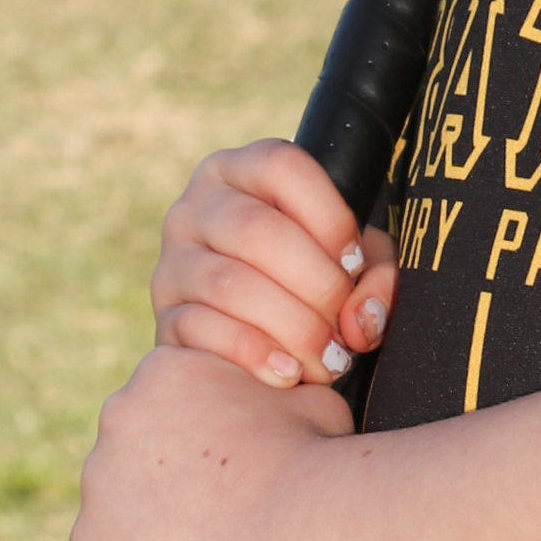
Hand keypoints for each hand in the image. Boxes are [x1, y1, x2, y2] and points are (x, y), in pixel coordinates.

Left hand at [71, 346, 346, 540]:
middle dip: (169, 479)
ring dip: (152, 523)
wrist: (291, 523)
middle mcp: (116, 415)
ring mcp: (96, 480)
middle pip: (136, 453)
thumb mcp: (310, 399)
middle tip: (218, 509)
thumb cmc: (310, 457)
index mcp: (163, 370)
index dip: (201, 439)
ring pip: (119, 507)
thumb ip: (279, 395)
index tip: (229, 467)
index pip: (167, 405)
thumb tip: (290, 400)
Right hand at [150, 140, 397, 390]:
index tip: (355, 263)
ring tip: (328, 359)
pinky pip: (202, 329)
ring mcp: (173, 261)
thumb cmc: (312, 282)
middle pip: (256, 230)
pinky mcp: (164, 316)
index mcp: (242, 172)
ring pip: (230, 284)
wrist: (258, 338)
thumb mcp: (353, 263)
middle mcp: (196, 206)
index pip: (281, 167)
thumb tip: (362, 320)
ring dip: (292, 327)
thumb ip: (376, 277)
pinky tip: (289, 374)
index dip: (329, 217)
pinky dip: (254, 355)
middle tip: (345, 324)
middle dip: (316, 283)